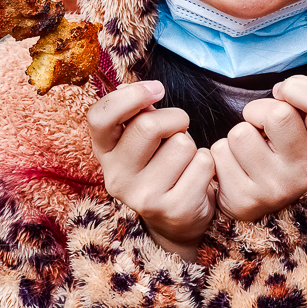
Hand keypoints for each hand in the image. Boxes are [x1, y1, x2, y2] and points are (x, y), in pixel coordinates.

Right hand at [86, 81, 216, 260]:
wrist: (178, 218)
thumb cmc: (161, 164)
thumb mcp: (141, 139)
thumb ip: (137, 113)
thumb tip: (140, 89)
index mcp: (105, 153)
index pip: (100, 117)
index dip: (130, 96)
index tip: (156, 89)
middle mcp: (116, 178)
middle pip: (147, 125)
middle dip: (174, 118)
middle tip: (178, 129)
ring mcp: (143, 197)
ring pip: (182, 143)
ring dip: (191, 145)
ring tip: (183, 162)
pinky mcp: (173, 209)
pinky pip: (202, 163)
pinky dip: (206, 163)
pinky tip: (195, 178)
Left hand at [210, 75, 306, 220]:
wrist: (249, 199)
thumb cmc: (272, 151)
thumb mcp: (297, 127)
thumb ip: (298, 101)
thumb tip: (285, 89)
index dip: (298, 89)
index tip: (281, 93)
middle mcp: (303, 171)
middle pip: (277, 114)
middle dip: (257, 110)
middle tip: (257, 126)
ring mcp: (275, 189)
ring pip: (240, 133)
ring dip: (236, 136)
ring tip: (245, 151)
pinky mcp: (245, 200)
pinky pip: (220, 153)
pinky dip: (221, 153)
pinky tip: (233, 167)